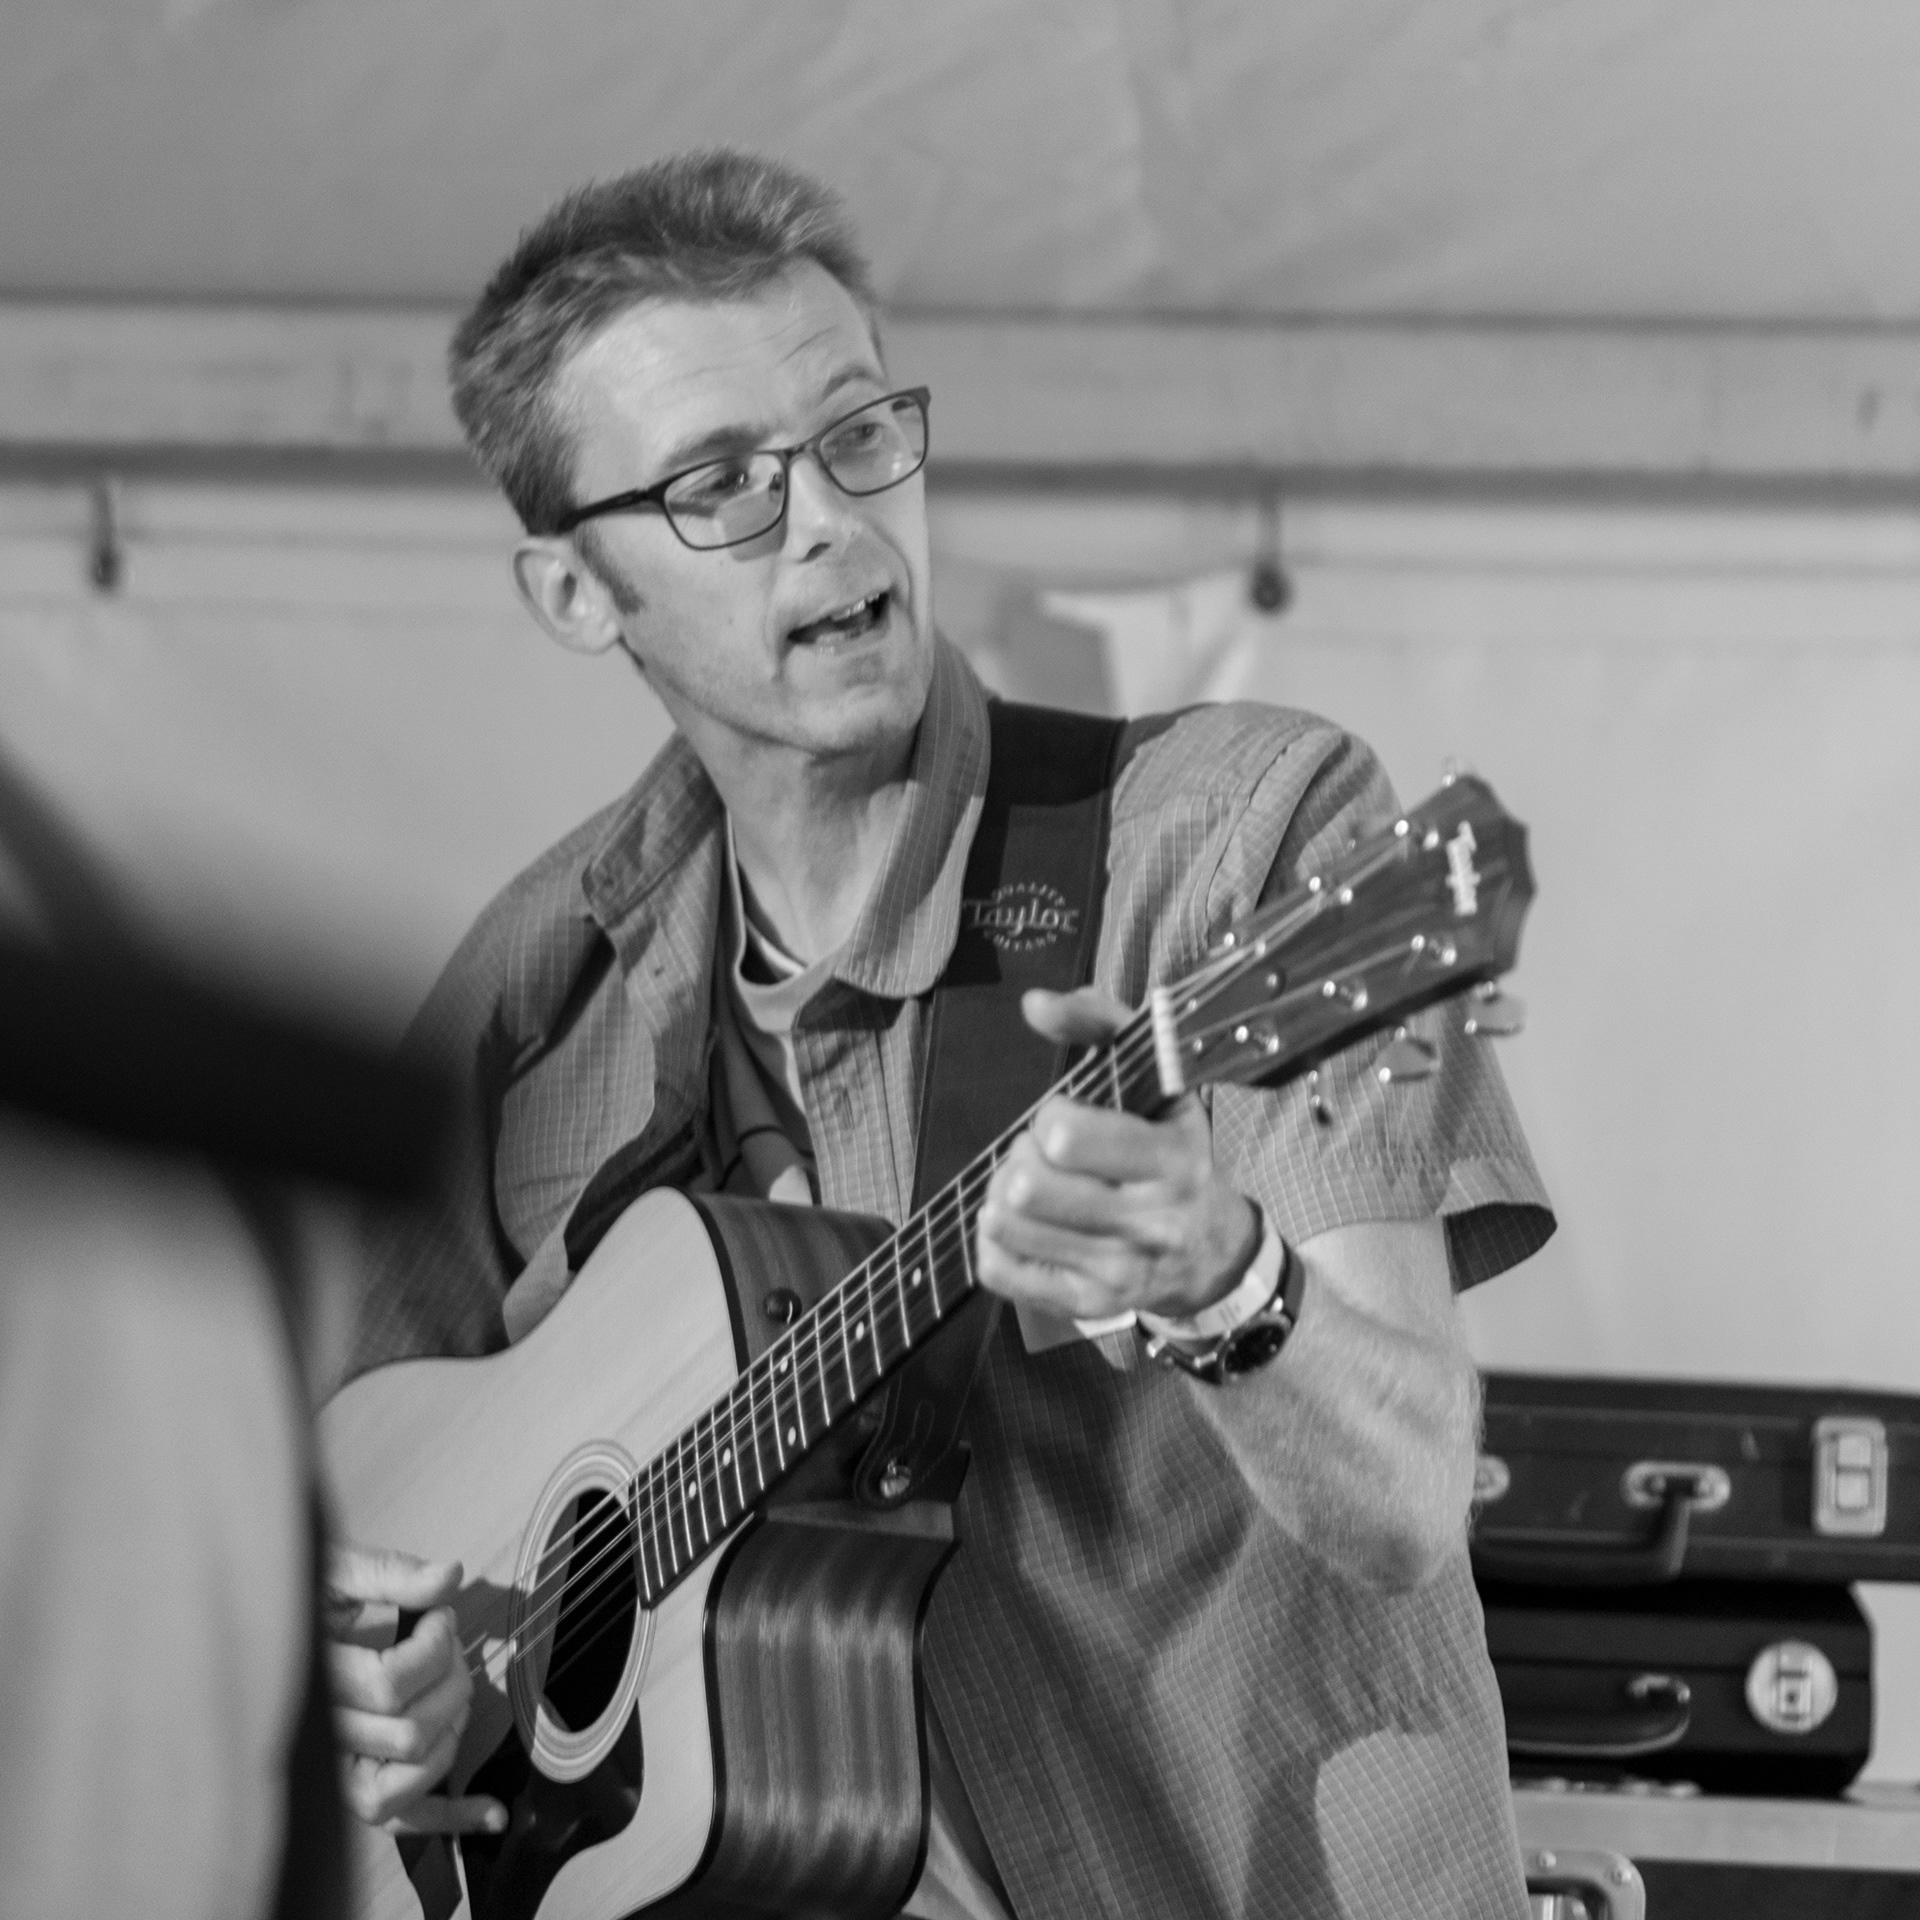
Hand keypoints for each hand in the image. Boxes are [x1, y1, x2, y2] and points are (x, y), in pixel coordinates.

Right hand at [324, 1543, 505, 1835]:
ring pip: (410, 1776)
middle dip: (449, 1678)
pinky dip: (452, 1816)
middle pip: (410, 1733)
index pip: (388, 1686)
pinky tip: (493, 1811)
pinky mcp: (352, 1791)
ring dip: (451, 1728)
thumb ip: (390, 1573)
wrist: (264, 1630)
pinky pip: (402, 1821)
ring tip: (449, 1683)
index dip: (433, 1645)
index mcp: (308, 1684)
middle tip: (447, 1643)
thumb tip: (450, 1576)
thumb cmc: (300, 1599)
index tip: (438, 1616)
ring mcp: (333, 1776)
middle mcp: (316, 1743)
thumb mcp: (334, 1572)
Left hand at [975, 986, 1258, 1323]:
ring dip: (1003, 1194)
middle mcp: (1150, 1223)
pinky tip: (1025, 1223)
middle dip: (1022, 1157)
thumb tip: (1034, 1004)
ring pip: (1006, 1225)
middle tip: (1044, 1156)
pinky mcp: (1087, 1305)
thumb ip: (1099, 1023)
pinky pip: (999, 1270)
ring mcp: (1118, 1271)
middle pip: (1028, 1185)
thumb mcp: (1156, 1080)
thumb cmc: (1170, 1152)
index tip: (1066, 1118)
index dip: (1050, 1118)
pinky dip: (996, 1240)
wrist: (1210, 1250)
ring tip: (1033, 1186)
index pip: (1067, 1137)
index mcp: (1171, 1160)